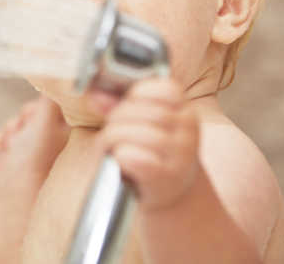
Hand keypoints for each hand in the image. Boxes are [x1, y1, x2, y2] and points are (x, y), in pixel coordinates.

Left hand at [93, 77, 199, 211]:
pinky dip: (122, 155)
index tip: (126, 103)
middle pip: (149, 112)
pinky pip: (138, 158)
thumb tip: (95, 96)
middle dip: (118, 117)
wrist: (171, 193)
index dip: (138, 93)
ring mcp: (181, 156)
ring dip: (115, 137)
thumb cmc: (154, 153)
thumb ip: (120, 106)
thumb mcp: (144, 125)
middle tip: (109, 128)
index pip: (166, 90)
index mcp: (186, 112)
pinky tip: (119, 158)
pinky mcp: (167, 178)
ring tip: (110, 145)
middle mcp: (189, 133)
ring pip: (142, 134)